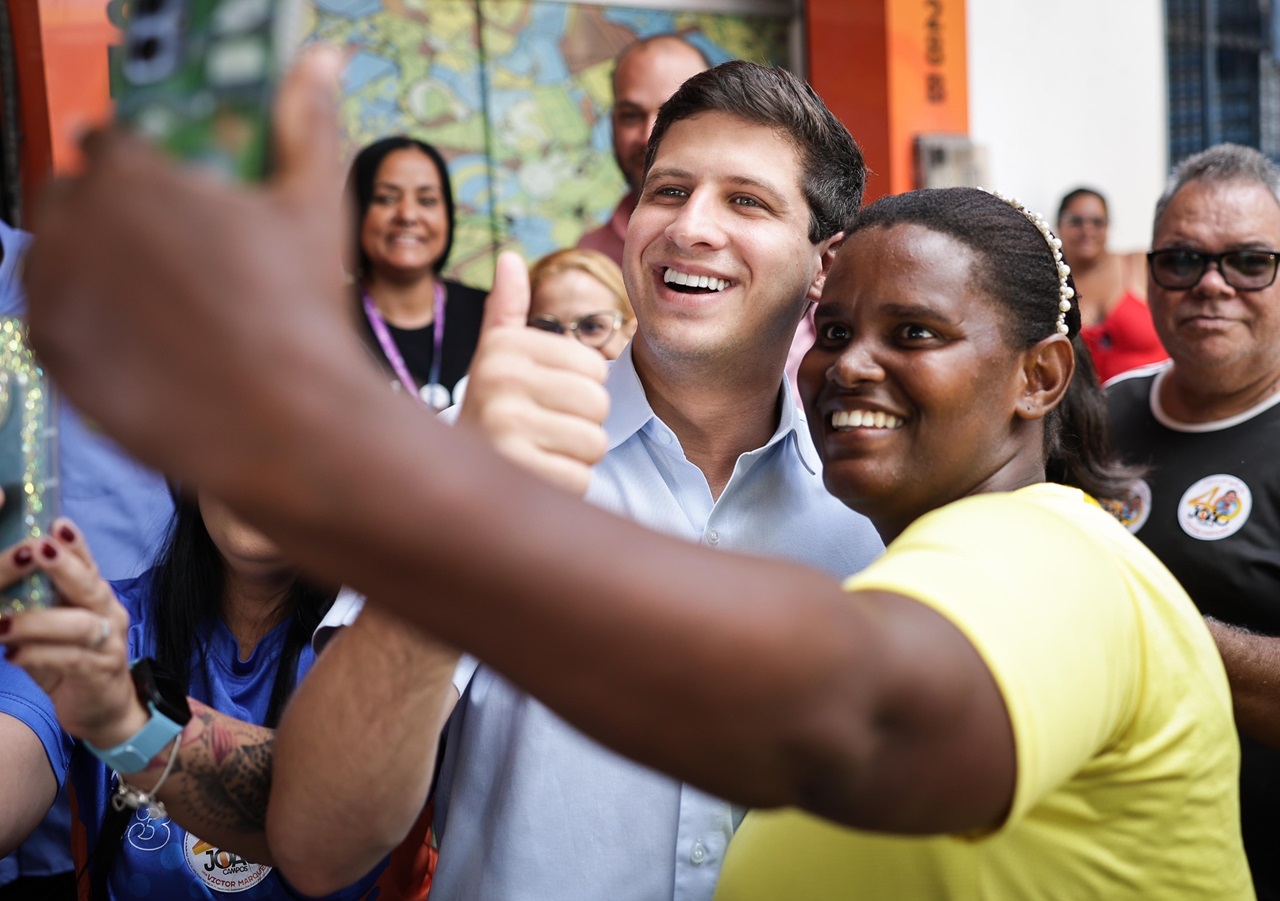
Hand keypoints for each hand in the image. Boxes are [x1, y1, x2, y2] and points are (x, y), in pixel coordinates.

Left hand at [0, 519, 145, 746]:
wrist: (106, 711)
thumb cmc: (76, 663)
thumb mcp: (59, 630)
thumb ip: (43, 606)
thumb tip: (8, 581)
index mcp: (99, 600)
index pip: (89, 565)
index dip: (76, 545)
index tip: (57, 523)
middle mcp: (110, 616)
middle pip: (90, 587)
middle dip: (64, 567)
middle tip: (38, 551)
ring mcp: (109, 645)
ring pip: (79, 625)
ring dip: (37, 622)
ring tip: (2, 625)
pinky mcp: (100, 673)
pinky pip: (70, 659)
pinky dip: (39, 655)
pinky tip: (13, 655)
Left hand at [23, 49, 359, 491]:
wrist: (289, 419)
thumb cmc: (305, 307)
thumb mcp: (314, 205)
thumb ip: (307, 121)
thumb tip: (322, 53)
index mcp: (133, 173)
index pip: (105, 144)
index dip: (136, 168)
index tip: (167, 198)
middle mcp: (77, 222)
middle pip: (68, 197)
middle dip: (104, 215)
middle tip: (161, 255)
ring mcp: (56, 290)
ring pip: (49, 255)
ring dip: (84, 263)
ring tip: (146, 298)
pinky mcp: (51, 351)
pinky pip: (47, 315)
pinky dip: (80, 319)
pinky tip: (133, 336)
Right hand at [457, 252, 608, 495]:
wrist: (444, 478)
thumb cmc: (488, 413)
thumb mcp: (493, 358)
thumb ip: (506, 312)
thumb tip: (509, 258)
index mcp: (503, 348)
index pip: (594, 367)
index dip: (579, 389)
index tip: (542, 399)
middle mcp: (499, 382)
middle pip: (598, 403)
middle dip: (580, 424)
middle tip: (542, 431)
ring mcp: (505, 429)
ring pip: (594, 442)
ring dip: (575, 456)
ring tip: (538, 452)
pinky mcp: (518, 473)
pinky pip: (581, 477)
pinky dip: (565, 483)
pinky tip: (534, 476)